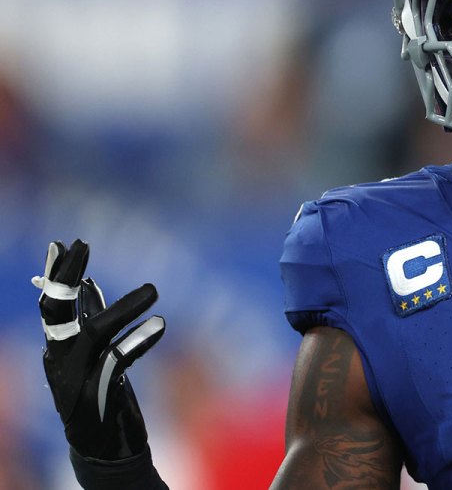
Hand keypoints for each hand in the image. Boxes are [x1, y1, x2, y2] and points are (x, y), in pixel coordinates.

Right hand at [34, 239, 165, 460]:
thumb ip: (92, 321)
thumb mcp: (96, 355)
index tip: (65, 243)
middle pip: (55, 312)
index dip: (57, 274)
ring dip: (122, 308)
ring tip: (153, 290)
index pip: (52, 305)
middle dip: (65, 277)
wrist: (104, 450)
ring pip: (93, 334)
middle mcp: (60, 360)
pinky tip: (159, 325)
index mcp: (58, 349)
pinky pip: (117, 361)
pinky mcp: (98, 395)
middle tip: (81, 245)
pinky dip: (138, 342)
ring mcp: (76, 378)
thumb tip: (90, 285)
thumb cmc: (102, 397)